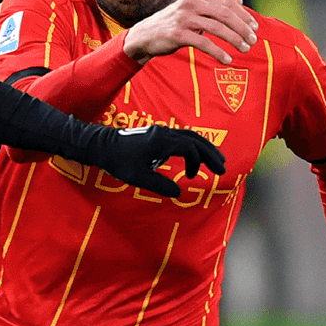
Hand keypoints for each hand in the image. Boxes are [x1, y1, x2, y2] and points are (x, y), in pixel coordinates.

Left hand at [86, 124, 226, 196]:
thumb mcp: (138, 177)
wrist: (102, 146)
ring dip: (204, 148)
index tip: (191, 177)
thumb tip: (179, 193)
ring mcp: (161, 132)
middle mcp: (164, 133)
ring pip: (190, 136)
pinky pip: (182, 137)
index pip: (189, 148)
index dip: (196, 162)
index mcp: (162, 141)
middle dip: (210, 153)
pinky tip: (194, 157)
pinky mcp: (157, 134)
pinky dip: (193, 145)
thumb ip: (159, 185)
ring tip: (216, 160)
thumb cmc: (118, 161)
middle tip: (223, 168)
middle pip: (195, 139)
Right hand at [122, 0, 258, 65]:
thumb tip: (239, 1)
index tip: (255, 28)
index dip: (244, 16)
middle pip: (226, 14)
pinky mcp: (178, 34)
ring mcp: (184, 18)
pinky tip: (227, 59)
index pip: (228, 4)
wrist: (145, 35)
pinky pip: (204, 43)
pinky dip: (218, 52)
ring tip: (245, 49)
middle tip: (253, 40)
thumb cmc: (174, 23)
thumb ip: (217, 5)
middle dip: (242, 28)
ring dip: (235, 40)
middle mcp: (192, 3)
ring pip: (217, 28)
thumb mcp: (195, 10)